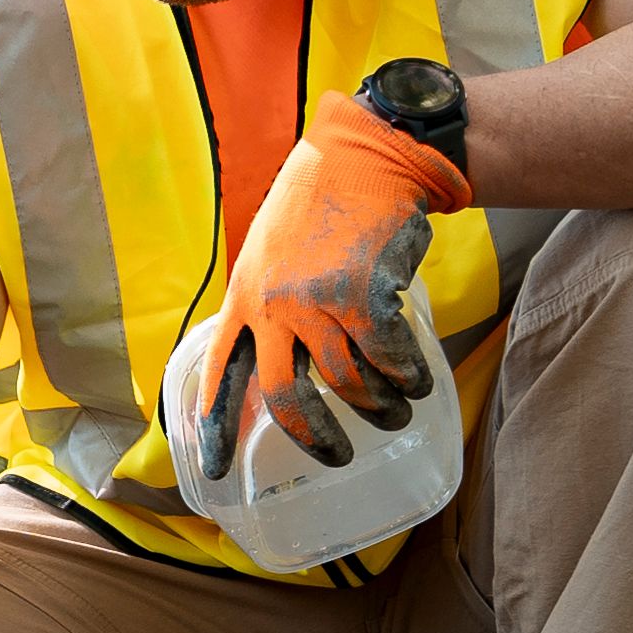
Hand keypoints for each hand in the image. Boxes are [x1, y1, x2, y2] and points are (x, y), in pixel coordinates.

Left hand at [188, 90, 470, 485]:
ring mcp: (316, 300)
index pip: (218, 378)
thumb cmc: (319, 210)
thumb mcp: (269, 257)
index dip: (215, 432)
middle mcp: (271, 306)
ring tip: (395, 410)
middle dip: (316, 440)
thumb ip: (266, 309)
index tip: (214, 475)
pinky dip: (407, 377)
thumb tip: (277, 372)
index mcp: (243, 301)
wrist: (362, 157)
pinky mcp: (362, 293)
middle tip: (339, 457)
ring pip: (348, 382)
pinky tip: (417, 380)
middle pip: (285, 399)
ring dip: (379, 406)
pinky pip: (387, 358)